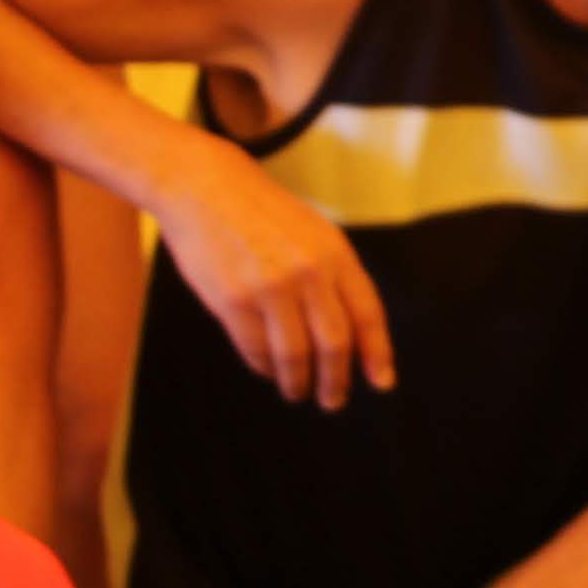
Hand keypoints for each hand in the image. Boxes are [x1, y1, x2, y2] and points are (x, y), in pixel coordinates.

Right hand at [136, 120, 396, 410]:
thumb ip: (335, 276)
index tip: (381, 382)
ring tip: (297, 391)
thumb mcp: (314, 232)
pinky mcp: (233, 301)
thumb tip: (355, 336)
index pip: (367, 314)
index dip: (377, 353)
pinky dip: (264, 367)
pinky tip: (268, 369)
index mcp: (335, 254)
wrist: (205, 187)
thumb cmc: (263, 214)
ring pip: (294, 356)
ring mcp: (270, 288)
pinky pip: (256, 350)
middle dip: (336, 381)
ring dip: (298, 382)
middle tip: (333, 400)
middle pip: (334, 344)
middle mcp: (307, 272)